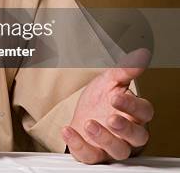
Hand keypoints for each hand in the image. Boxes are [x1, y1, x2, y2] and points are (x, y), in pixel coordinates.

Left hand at [62, 49, 153, 163]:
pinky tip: (68, 130)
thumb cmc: (100, 101)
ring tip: (89, 124)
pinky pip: (90, 156)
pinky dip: (78, 144)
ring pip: (118, 150)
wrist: (79, 114)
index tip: (115, 96)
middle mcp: (127, 134)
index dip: (132, 105)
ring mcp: (112, 146)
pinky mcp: (94, 154)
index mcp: (134, 114)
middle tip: (111, 118)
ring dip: (104, 138)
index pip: (143, 112)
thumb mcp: (108, 81)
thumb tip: (140, 55)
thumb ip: (123, 71)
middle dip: (125, 128)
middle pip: (138, 137)